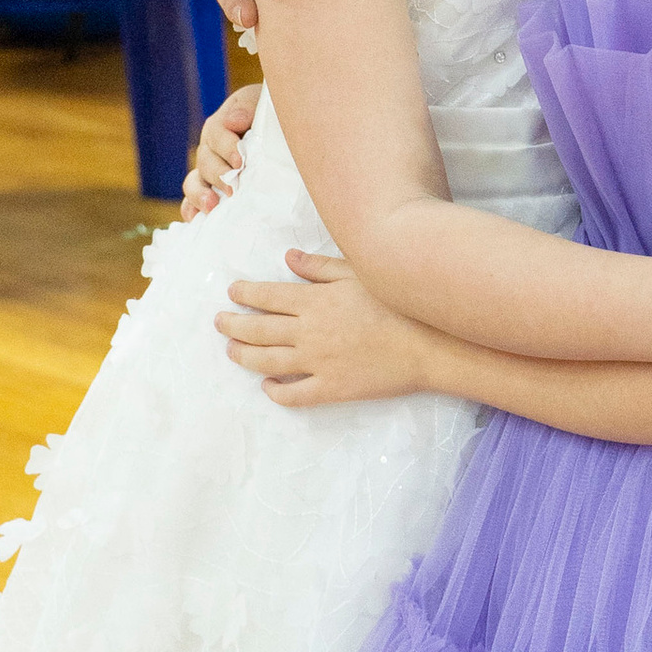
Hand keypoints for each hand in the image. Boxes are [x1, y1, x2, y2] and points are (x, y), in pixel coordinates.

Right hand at [181, 80, 261, 217]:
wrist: (281, 133)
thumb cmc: (270, 117)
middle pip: (205, 161)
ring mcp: (209, 173)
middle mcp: (210, 150)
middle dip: (218, 174)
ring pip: (194, 182)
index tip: (240, 160)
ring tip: (212, 205)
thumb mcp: (260, 102)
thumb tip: (232, 122)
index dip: (226, 147)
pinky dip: (191, 209)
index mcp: (221, 126)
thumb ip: (247, 107)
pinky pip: (193, 202)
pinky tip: (196, 219)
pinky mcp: (212, 192)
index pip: (216, 132)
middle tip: (233, 186)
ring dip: (200, 194)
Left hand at [217, 248, 441, 406]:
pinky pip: (293, 394)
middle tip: (220, 322)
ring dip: (243, 356)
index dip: (244, 294)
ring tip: (232, 351)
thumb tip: (288, 258)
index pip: (267, 297)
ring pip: (266, 362)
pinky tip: (267, 386)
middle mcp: (309, 332)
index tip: (232, 292)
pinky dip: (274, 391)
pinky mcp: (332, 388)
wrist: (431, 344)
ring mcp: (318, 363)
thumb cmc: (399, 302)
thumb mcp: (360, 273)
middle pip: (258, 330)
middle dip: (233, 325)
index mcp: (315, 300)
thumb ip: (320, 266)